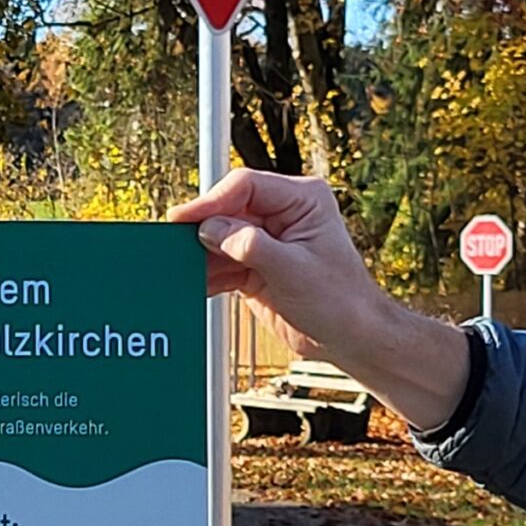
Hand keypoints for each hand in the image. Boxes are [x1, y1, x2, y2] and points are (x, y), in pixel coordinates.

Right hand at [167, 172, 468, 427]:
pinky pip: (221, 262)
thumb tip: (210, 229)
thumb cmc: (341, 301)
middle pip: (227, 210)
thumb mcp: (292, 270)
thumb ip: (248, 245)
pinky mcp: (255, 265)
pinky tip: (194, 284)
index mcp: (302, 200)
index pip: (246, 187)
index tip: (184, 219)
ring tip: (181, 269)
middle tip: (174, 245)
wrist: (350, 337)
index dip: (211, 202)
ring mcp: (267, 240)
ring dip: (201, 255)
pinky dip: (206, 274)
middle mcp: (283, 215)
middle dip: (203, 230)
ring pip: (219, 238)